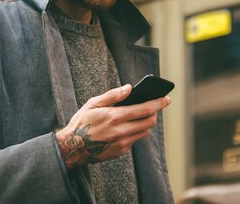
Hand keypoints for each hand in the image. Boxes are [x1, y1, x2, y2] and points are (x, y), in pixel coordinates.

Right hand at [55, 84, 170, 168]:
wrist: (72, 148)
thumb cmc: (81, 123)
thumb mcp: (93, 104)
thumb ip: (113, 95)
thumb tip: (129, 88)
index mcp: (115, 116)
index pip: (144, 109)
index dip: (158, 103)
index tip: (166, 98)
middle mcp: (121, 131)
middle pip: (149, 122)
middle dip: (154, 113)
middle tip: (153, 107)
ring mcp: (122, 143)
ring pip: (144, 131)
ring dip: (145, 123)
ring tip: (139, 116)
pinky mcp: (120, 151)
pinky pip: (134, 139)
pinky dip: (134, 131)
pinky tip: (126, 127)